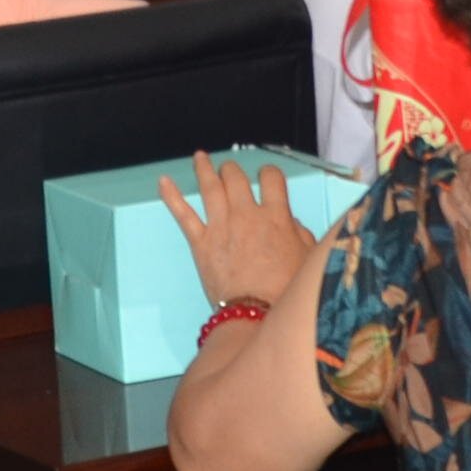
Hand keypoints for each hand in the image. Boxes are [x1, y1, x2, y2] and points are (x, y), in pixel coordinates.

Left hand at [157, 151, 321, 311]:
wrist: (255, 313)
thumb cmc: (284, 290)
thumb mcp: (306, 259)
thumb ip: (302, 235)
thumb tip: (293, 224)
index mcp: (275, 216)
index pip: (271, 178)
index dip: (269, 173)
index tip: (267, 177)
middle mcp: (246, 214)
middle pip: (236, 177)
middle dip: (233, 170)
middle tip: (231, 170)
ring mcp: (221, 226)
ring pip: (210, 187)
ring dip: (204, 169)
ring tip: (200, 157)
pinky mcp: (201, 243)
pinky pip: (184, 215)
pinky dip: (172, 196)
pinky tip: (164, 181)